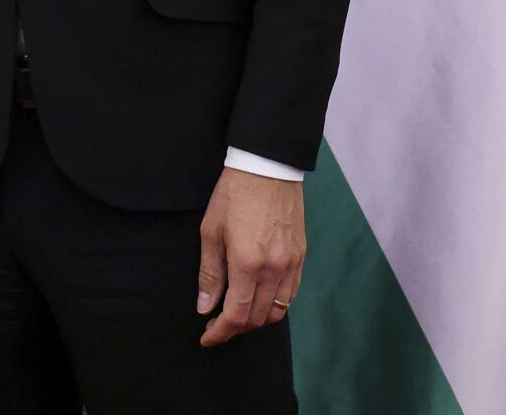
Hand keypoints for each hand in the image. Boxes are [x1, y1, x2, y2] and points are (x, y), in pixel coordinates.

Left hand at [196, 166, 304, 345]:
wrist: (267, 168)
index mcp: (248, 263)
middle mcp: (274, 269)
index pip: (236, 315)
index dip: (220, 332)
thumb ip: (210, 273)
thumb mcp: (211, 231)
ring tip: (237, 315)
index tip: (207, 337)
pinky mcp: (301, 257)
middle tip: (217, 326)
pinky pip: (290, 294)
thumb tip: (205, 307)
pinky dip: (275, 305)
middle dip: (236, 329)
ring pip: (278, 310)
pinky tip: (259, 299)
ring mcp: (291, 264)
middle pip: (258, 318)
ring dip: (257, 320)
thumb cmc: (233, 195)